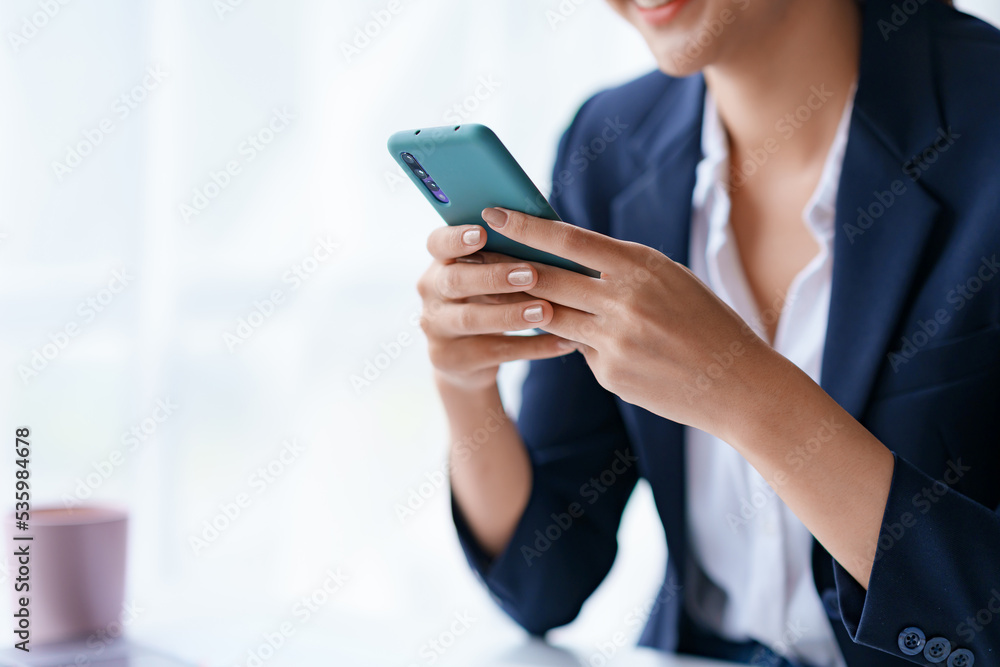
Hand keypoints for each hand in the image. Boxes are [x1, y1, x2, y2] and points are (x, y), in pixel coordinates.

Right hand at [417, 224, 576, 391]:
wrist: (467, 358)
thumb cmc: (488, 299)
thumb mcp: (487, 275)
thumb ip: (504, 255)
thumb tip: (548, 227)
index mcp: (440, 263)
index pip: (437, 243)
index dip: (456, 238)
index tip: (482, 232)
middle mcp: (431, 293)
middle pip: (455, 281)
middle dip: (494, 277)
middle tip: (530, 274)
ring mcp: (436, 328)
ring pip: (471, 320)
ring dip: (510, 315)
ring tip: (546, 311)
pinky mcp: (450, 359)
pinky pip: (495, 353)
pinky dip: (532, 347)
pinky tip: (562, 342)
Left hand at [480, 207, 778, 439]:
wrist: (738, 384)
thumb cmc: (705, 321)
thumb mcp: (670, 277)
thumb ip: (619, 267)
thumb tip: (564, 254)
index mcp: (641, 266)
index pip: (568, 239)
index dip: (525, 225)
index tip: (492, 213)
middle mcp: (624, 301)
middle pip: (546, 278)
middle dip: (505, 264)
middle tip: (474, 252)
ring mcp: (615, 341)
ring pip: (551, 316)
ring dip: (524, 304)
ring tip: (499, 290)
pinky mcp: (610, 373)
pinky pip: (579, 349)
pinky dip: (579, 341)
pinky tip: (602, 341)